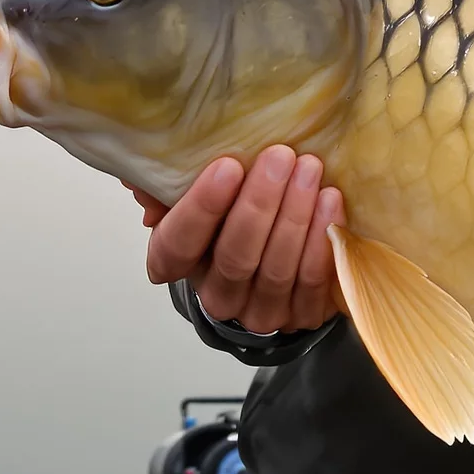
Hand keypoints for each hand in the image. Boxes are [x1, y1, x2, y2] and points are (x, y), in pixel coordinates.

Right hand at [136, 145, 343, 336]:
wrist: (275, 255)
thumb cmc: (230, 211)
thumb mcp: (195, 193)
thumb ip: (167, 183)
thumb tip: (142, 177)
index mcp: (177, 263)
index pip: (177, 245)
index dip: (201, 209)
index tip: (228, 167)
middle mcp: (216, 295)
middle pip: (235, 256)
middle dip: (260, 204)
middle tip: (281, 156)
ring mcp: (259, 312)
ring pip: (275, 270)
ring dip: (296, 217)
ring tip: (310, 170)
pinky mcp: (301, 316)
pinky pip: (311, 282)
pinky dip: (321, 240)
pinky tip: (331, 201)